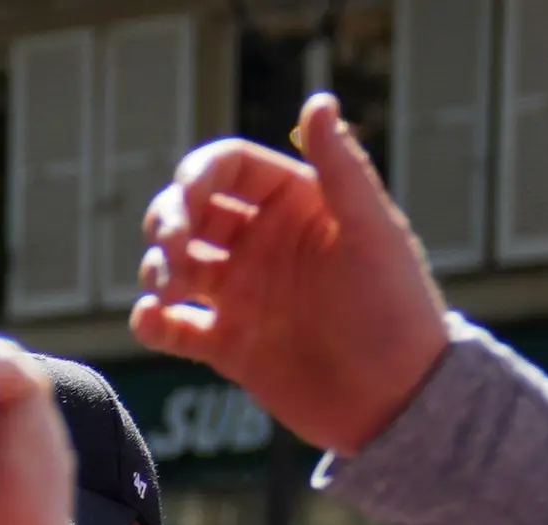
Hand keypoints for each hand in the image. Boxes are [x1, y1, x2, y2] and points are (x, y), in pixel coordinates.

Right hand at [130, 94, 451, 454]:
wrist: (395, 401)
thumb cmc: (395, 309)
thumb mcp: (372, 231)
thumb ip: (341, 168)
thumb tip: (318, 100)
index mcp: (296, 205)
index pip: (229, 169)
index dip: (198, 175)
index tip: (187, 200)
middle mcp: (262, 245)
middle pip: (191, 213)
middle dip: (168, 222)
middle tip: (172, 249)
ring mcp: (242, 295)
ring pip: (175, 266)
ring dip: (157, 268)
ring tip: (168, 288)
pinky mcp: (227, 346)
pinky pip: (174, 327)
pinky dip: (152, 322)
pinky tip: (152, 320)